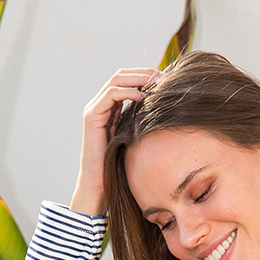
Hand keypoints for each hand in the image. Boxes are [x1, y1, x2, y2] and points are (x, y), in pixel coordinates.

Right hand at [70, 68, 160, 216]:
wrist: (99, 186)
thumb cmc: (119, 169)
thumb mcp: (136, 141)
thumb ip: (143, 125)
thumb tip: (167, 116)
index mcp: (111, 109)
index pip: (128, 82)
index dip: (147, 77)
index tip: (167, 81)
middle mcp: (101, 105)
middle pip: (123, 76)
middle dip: (145, 73)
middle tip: (165, 77)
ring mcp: (95, 109)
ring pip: (116, 80)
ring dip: (139, 78)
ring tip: (157, 83)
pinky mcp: (91, 116)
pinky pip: (110, 95)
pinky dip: (128, 92)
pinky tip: (144, 97)